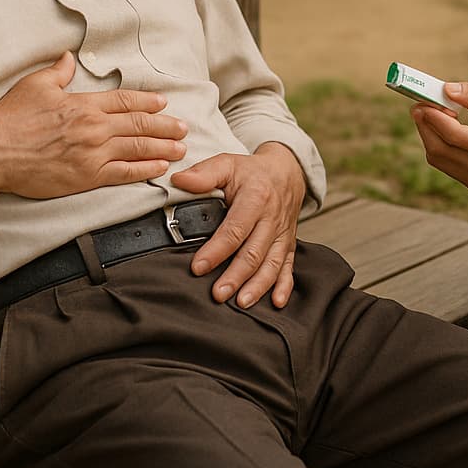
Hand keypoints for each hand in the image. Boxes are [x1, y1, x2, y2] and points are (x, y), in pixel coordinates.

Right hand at [0, 52, 187, 230]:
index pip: (124, 101)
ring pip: (137, 149)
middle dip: (165, 126)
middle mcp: (94, 127)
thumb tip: (68, 57)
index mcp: (83, 103)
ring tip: (180, 148)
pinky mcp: (87, 176)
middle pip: (138, 125)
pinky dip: (144, 170)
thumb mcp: (35, 85)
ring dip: (162, 148)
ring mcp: (93, 153)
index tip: (164, 103)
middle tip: (183, 127)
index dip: (147, 102)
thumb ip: (57, 72)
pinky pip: (124, 173)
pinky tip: (160, 169)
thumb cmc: (11, 118)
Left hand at [170, 142, 305, 308]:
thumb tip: (178, 182)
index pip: (235, 229)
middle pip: (253, 252)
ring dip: (258, 286)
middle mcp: (271, 219)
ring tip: (241, 303)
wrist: (286, 172)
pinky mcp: (288, 244)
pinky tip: (276, 302)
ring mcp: (282, 234)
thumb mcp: (228, 164)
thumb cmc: (252, 172)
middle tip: (217, 294)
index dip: (216, 250)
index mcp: (256, 198)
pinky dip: (284, 286)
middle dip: (235, 276)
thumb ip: (203, 173)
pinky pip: (288, 267)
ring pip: (271, 264)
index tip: (198, 267)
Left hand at [411, 81, 467, 190]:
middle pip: (443, 150)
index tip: (424, 101)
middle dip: (426, 125)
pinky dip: (436, 142)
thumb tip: (445, 89)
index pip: (458, 137)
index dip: (436, 118)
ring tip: (433, 111)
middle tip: (420, 104)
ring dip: (428, 133)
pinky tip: (442, 126)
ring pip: (438, 158)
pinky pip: (443, 162)